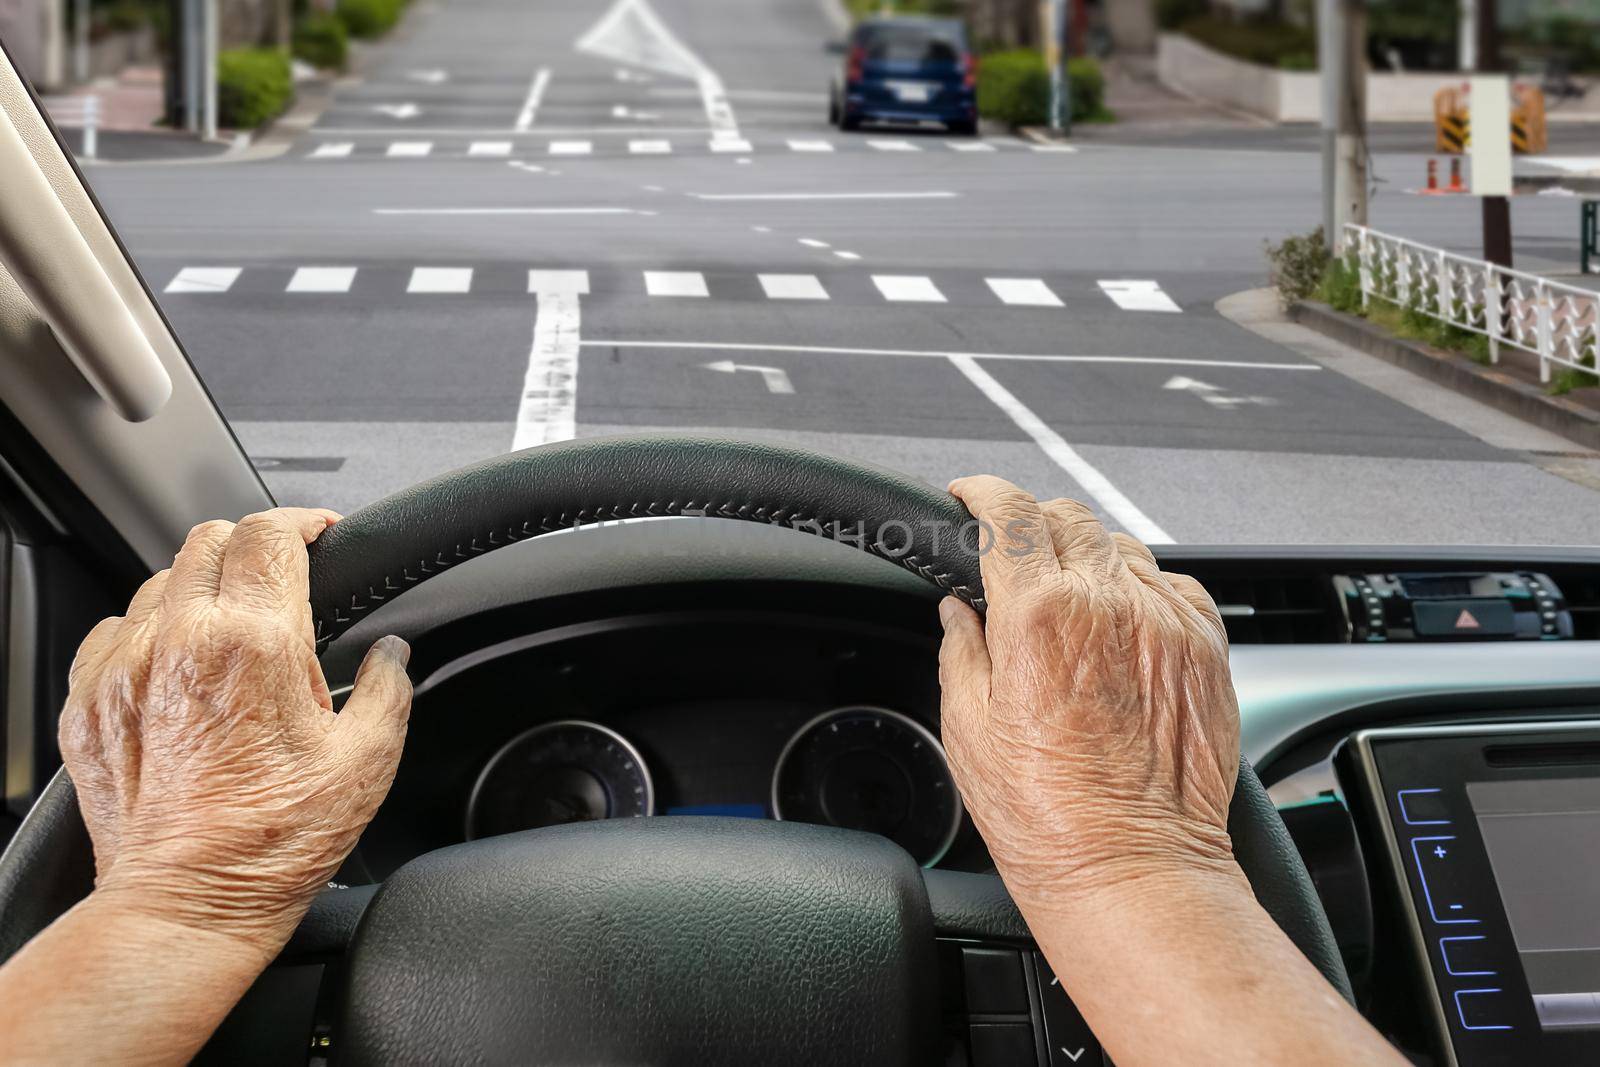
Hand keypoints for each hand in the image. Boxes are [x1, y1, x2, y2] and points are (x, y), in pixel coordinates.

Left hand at [58, 508, 411, 950]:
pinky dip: (149, 630)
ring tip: (234, 627)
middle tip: (285, 576)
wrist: (186, 906)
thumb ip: (390, 687)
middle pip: (209, 539)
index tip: (322, 533)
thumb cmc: (275, 842)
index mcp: (255, 643)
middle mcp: (181, 642)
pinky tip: (178, 662)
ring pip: (160, 580)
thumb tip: (393, 654)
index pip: (270, 533)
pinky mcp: (89, 704)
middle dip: (254, 545)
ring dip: (202, 586)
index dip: (305, 521)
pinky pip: (114, 631)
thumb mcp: (368, 759)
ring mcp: (124, 671)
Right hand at [936, 477, 1241, 909]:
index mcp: (1040, 617)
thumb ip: (962, 650)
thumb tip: (959, 612)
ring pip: (1122, 545)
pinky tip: (1123, 625)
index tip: (970, 496)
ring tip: (1070, 602)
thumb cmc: (1046, 816)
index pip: (1009, 513)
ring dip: (1088, 556)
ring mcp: (1165, 623)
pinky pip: (1174, 584)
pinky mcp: (1207, 649)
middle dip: (1031, 524)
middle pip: (1067, 516)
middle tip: (1013, 558)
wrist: (1133, 869)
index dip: (982, 491)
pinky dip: (1142, 589)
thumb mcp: (968, 730)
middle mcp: (1109, 606)